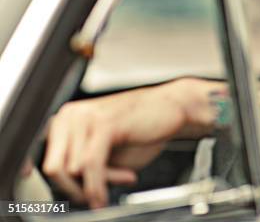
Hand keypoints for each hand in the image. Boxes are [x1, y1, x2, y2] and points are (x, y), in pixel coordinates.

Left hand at [42, 80, 202, 208]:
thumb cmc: (143, 126)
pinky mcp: (104, 124)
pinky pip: (91, 166)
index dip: (40, 179)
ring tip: (118, 182)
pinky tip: (106, 194)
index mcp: (66, 118)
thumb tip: (71, 190)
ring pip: (72, 170)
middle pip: (52, 168)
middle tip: (92, 199)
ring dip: (95, 185)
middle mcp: (70, 115)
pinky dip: (97, 186)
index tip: (48, 198)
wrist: (174, 106)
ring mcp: (85, 117)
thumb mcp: (108, 150)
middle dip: (72, 190)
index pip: (39, 156)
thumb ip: (86, 167)